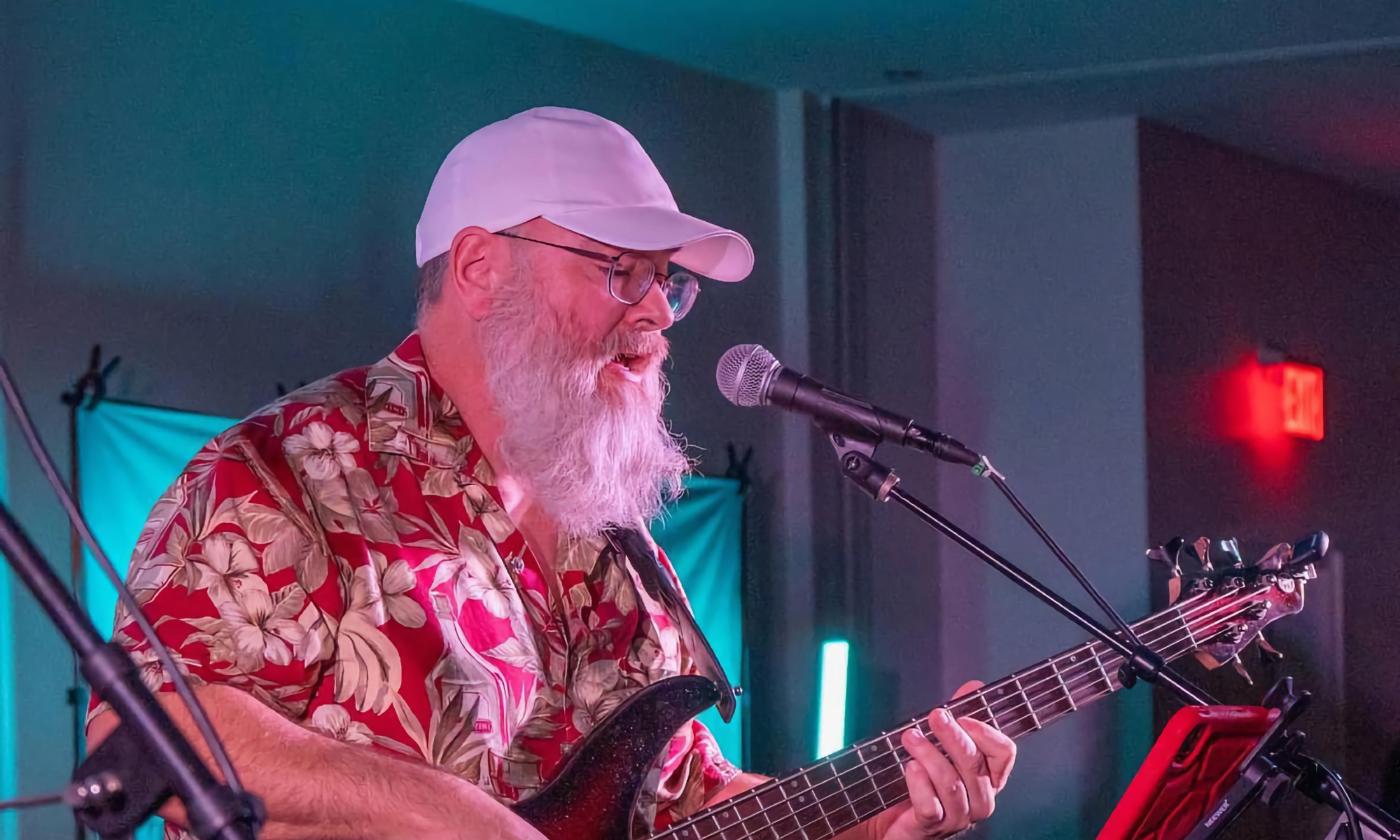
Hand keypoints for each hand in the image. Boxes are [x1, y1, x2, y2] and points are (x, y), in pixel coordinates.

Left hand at [874, 681, 1015, 839]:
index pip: (1004, 753)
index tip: (962, 715)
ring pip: (952, 783)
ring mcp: (959, 817)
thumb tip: (974, 686)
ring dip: (929, 755)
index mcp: (989, 777)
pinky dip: (919, 784)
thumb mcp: (943, 747)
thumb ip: (959, 719)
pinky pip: (931, 806)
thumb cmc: (925, 782)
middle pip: (976, 764)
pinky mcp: (932, 827)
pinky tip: (909, 768)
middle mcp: (980, 799)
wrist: (897, 821)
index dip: (986, 732)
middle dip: (954, 737)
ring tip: (910, 738)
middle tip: (935, 717)